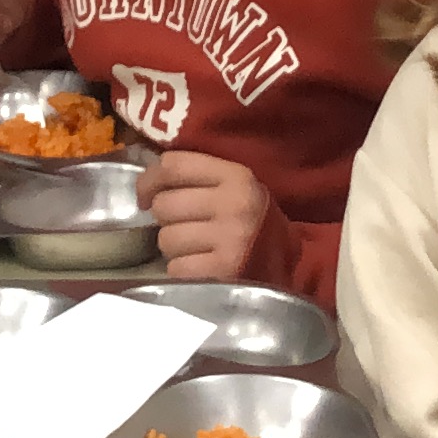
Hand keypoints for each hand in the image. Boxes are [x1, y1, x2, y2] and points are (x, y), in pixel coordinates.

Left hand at [139, 150, 271, 280]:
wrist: (293, 263)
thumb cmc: (252, 220)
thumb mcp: (235, 186)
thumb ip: (197, 176)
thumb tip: (145, 179)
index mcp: (236, 176)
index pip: (173, 165)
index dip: (149, 180)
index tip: (145, 195)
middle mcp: (233, 204)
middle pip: (164, 204)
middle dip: (165, 218)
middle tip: (181, 225)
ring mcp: (230, 240)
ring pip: (166, 239)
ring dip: (172, 246)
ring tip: (194, 247)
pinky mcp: (224, 272)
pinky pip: (176, 267)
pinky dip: (181, 269)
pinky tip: (200, 266)